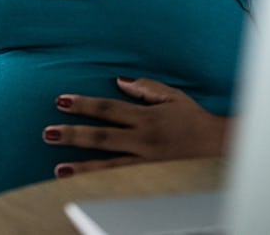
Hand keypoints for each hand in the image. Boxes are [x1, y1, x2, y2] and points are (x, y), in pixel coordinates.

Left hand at [42, 77, 230, 176]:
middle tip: (48, 133)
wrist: (221, 147)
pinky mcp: (151, 179)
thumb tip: (119, 82)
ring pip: (109, 166)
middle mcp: (144, 140)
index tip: (61, 101)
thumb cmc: (194, 119)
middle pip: (102, 137)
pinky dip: (103, 185)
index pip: (108, 109)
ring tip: (58, 170)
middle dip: (74, 135)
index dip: (84, 104)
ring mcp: (146, 162)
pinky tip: (86, 187)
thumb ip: (145, 88)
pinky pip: (123, 182)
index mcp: (146, 117)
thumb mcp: (172, 96)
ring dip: (82, 167)